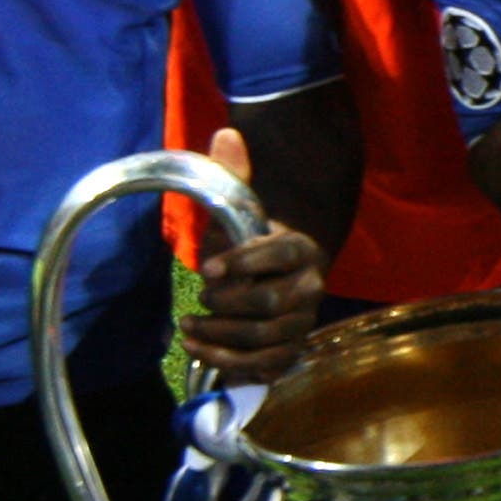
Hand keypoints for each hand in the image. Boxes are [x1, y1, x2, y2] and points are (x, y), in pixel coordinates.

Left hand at [179, 126, 325, 380]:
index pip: (277, 256)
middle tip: (201, 298)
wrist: (282, 277)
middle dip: (227, 304)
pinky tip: (200, 351)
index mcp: (301, 249)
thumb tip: (226, 134)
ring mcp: (303, 323)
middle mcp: (312, 288)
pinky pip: (265, 366)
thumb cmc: (253, 243)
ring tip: (189, 328)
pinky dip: (229, 363)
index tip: (207, 269)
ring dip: (221, 337)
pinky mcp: (291, 351)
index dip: (243, 264)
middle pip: (269, 305)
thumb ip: (235, 176)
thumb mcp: (242, 210)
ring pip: (264, 339)